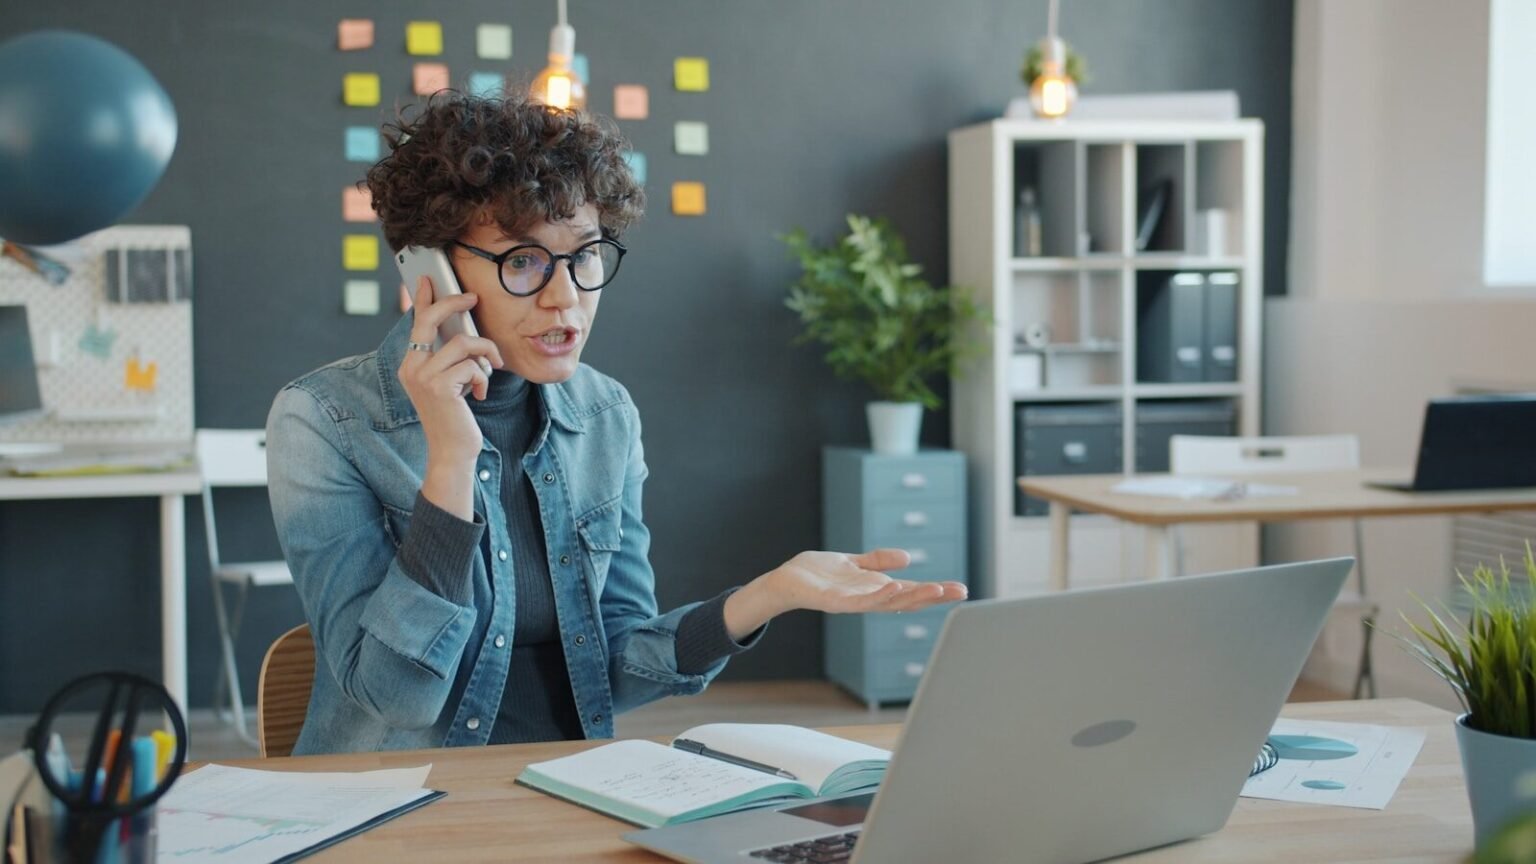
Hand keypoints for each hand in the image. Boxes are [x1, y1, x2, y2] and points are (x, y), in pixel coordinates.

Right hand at [398, 276, 503, 517]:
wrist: (453, 451)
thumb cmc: (455, 416)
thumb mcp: (451, 382)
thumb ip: (451, 358)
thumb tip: (464, 331)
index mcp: (411, 363)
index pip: (415, 323)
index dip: (423, 299)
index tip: (429, 279)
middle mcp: (411, 367)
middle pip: (431, 320)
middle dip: (453, 303)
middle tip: (473, 298)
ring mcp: (422, 377)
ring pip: (462, 343)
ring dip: (484, 353)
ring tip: (490, 369)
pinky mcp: (439, 387)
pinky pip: (472, 365)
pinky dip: (482, 377)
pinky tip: (479, 394)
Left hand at [723, 549, 967, 640]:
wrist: (786, 581)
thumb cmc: (818, 574)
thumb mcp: (854, 563)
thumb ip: (878, 561)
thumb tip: (908, 558)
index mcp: (875, 590)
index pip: (911, 591)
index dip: (936, 591)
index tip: (961, 589)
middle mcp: (868, 599)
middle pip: (906, 600)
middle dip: (933, 596)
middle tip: (958, 592)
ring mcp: (853, 602)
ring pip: (887, 603)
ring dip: (911, 597)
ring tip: (934, 589)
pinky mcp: (834, 601)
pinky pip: (860, 601)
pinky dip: (878, 596)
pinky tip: (894, 588)